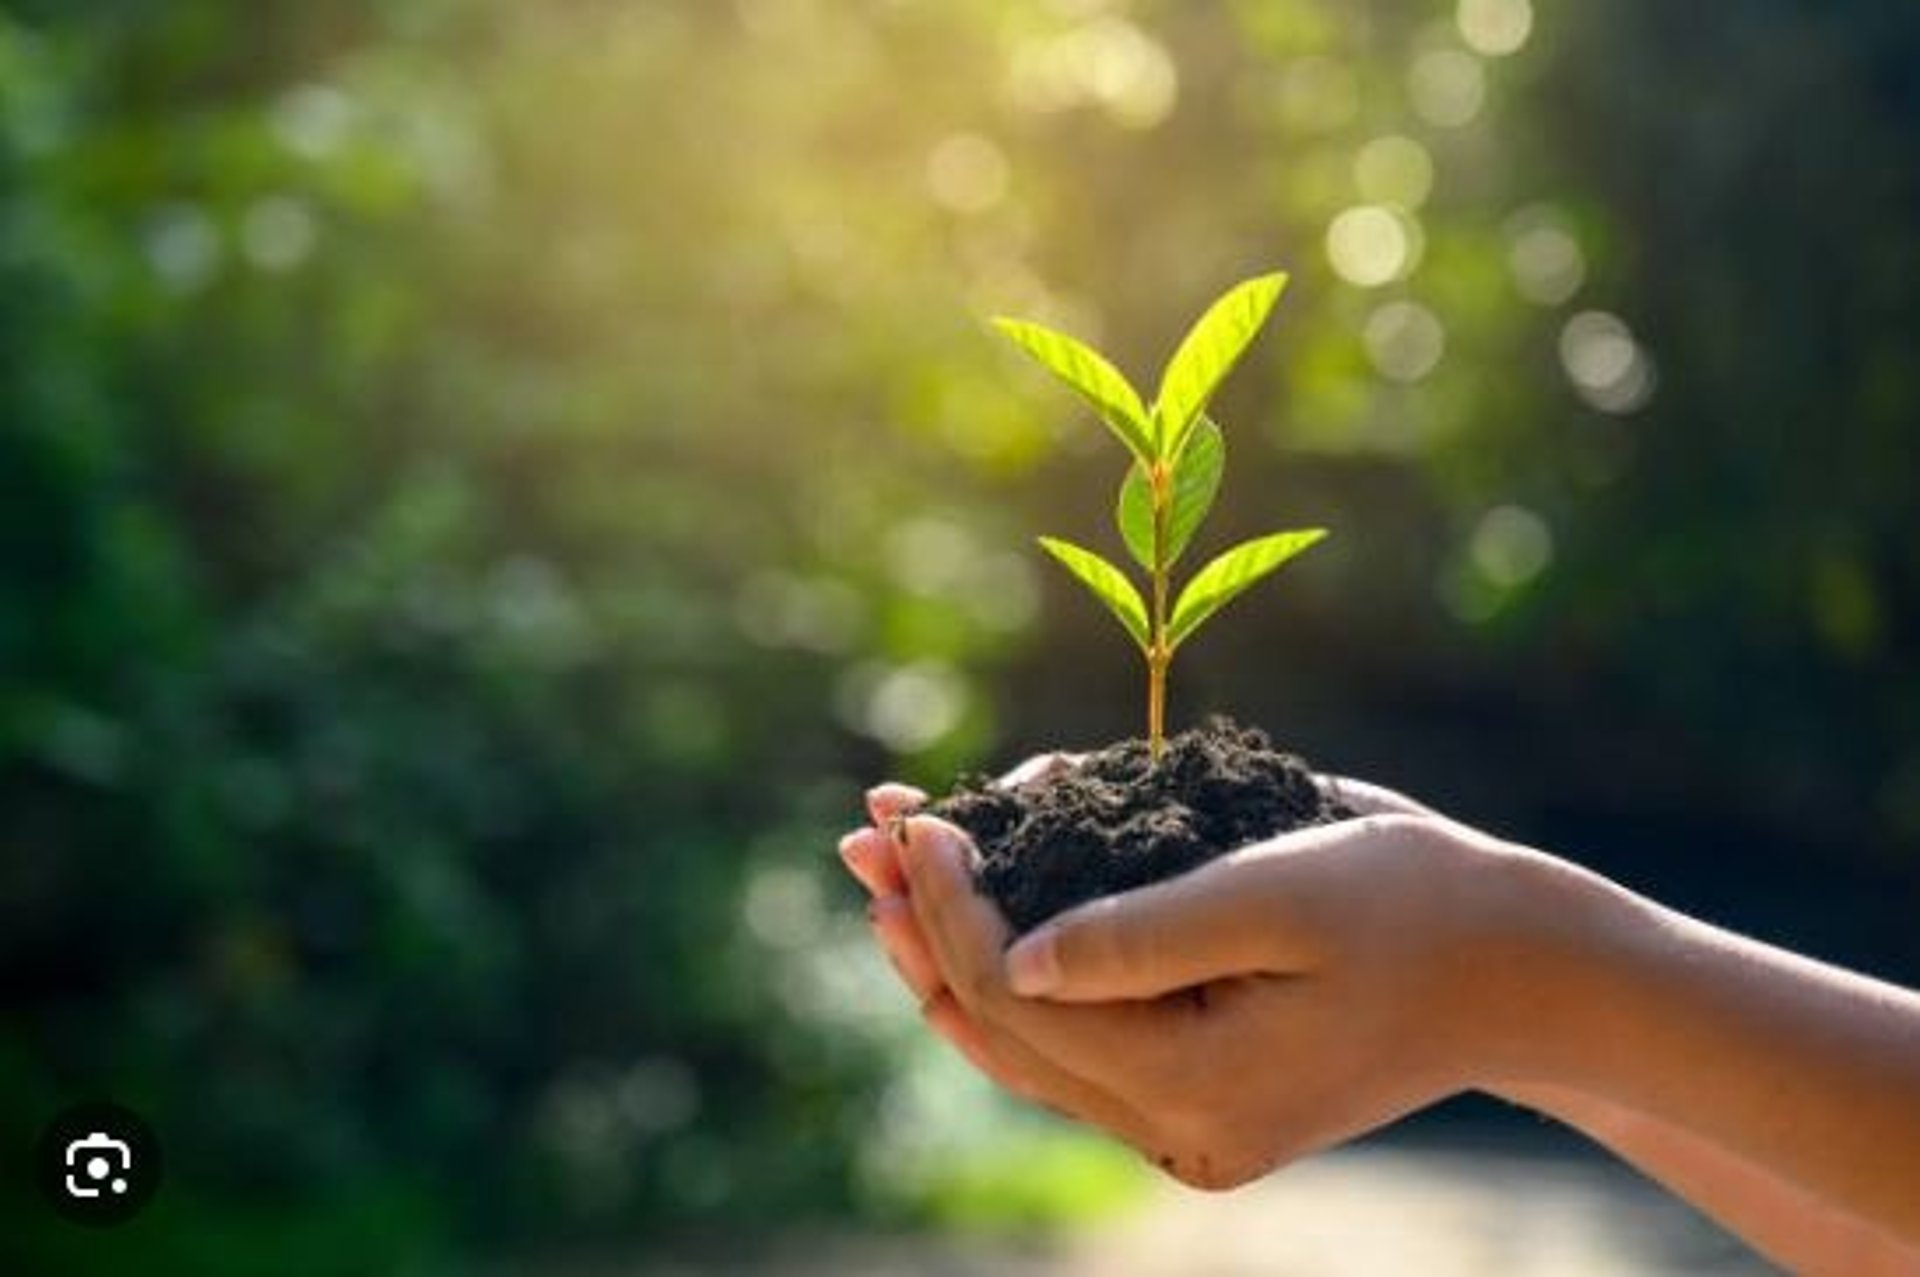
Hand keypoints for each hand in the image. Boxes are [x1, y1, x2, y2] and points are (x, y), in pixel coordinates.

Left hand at [837, 768, 1551, 1187]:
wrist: (1511, 969)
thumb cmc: (1413, 903)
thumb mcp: (1283, 890)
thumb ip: (1144, 930)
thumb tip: (1012, 953)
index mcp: (1200, 1084)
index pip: (1024, 998)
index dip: (955, 907)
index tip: (920, 819)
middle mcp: (1179, 1128)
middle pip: (1005, 1029)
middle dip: (926, 927)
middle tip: (860, 837)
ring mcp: (1186, 1125)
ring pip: (1028, 1045)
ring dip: (951, 952)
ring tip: (885, 872)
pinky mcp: (1196, 1097)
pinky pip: (1074, 1044)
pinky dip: (1015, 974)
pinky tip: (968, 918)